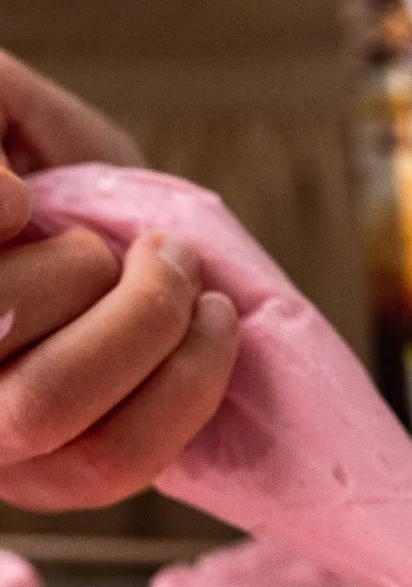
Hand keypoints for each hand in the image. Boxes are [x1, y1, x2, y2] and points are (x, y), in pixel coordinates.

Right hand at [0, 53, 239, 509]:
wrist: (114, 249)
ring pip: (51, 400)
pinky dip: (187, 383)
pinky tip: (216, 320)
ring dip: (144, 321)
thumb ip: (1, 100)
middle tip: (151, 245)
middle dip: (88, 269)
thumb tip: (12, 202)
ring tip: (182, 273)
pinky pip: (120, 458)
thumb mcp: (15, 113)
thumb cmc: (43, 167)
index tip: (24, 197)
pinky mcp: (53, 487)